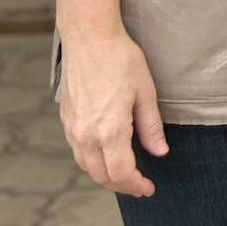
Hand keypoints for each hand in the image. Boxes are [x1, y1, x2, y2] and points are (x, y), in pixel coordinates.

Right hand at [58, 31, 166, 196]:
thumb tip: (160, 152)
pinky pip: (77, 151)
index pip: (121, 172)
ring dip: (105, 176)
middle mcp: (85, 133)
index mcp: (109, 129)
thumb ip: (151, 126)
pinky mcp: (66, 119)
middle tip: (140, 186)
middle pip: (101, 174)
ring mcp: (72, 127)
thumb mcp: (146, 92)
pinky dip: (92, 161)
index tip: (148, 188)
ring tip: (124, 176)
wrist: (89, 38)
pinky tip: (105, 156)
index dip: (136, 185)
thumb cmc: (121, 59)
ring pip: (86, 166)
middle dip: (121, 185)